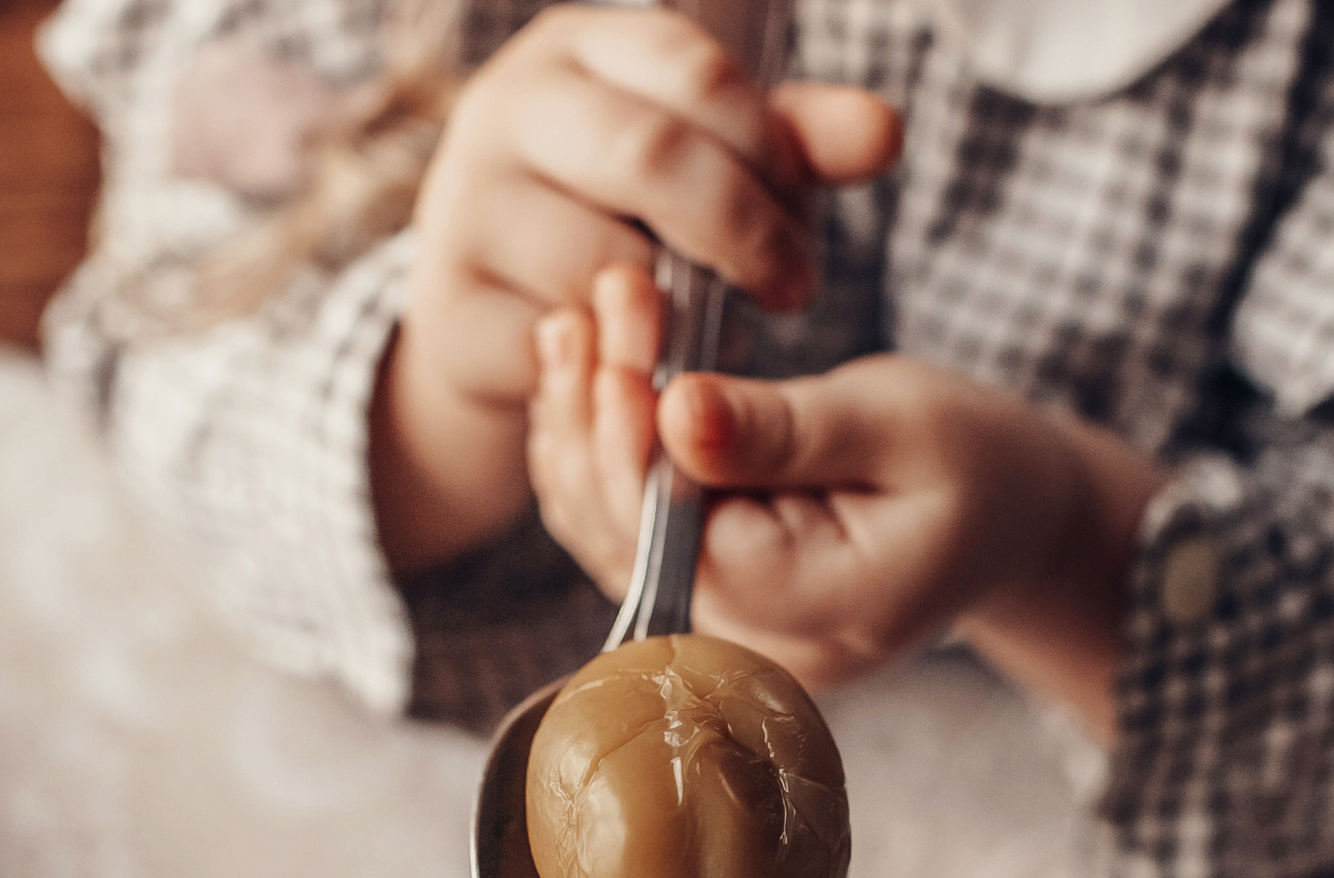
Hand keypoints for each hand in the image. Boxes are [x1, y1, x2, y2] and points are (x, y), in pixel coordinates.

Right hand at [372, 7, 899, 570]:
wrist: (493, 339)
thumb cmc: (620, 231)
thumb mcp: (709, 172)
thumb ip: (792, 145)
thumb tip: (885, 132)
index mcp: (577, 50)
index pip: (695, 67)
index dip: (772, 146)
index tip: (809, 215)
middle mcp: (506, 110)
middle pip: (652, 155)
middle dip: (745, 230)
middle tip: (794, 288)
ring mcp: (464, 208)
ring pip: (608, 259)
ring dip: (684, 310)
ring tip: (708, 331)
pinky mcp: (448, 310)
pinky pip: (568, 343)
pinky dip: (624, 364)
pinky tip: (645, 371)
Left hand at [529, 266, 1159, 734]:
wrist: (1009, 521)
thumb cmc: (978, 462)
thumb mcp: (902, 426)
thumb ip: (784, 429)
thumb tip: (674, 411)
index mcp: (818, 611)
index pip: (682, 534)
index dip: (629, 434)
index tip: (616, 324)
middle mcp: (758, 648)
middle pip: (629, 539)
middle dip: (597, 415)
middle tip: (592, 301)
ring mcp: (727, 635)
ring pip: (608, 538)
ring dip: (582, 431)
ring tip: (577, 326)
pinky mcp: (709, 602)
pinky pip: (625, 533)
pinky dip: (602, 454)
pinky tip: (591, 375)